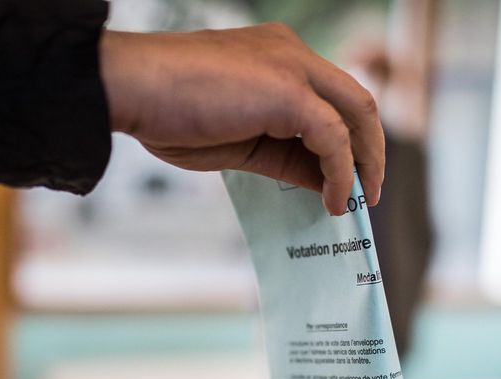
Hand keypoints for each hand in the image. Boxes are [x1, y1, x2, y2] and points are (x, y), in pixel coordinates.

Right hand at [99, 23, 383, 214]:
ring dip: (364, 163)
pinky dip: (341, 172)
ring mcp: (293, 68)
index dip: (345, 143)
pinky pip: (333, 137)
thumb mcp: (239, 141)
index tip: (346, 181)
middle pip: (356, 101)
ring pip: (356, 113)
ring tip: (355, 203)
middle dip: (370, 150)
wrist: (131, 87)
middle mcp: (292, 53)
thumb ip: (283, 156)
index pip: (330, 100)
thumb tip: (320, 182)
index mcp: (277, 57)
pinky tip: (333, 200)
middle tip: (368, 194)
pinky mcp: (289, 91)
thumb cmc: (166, 111)